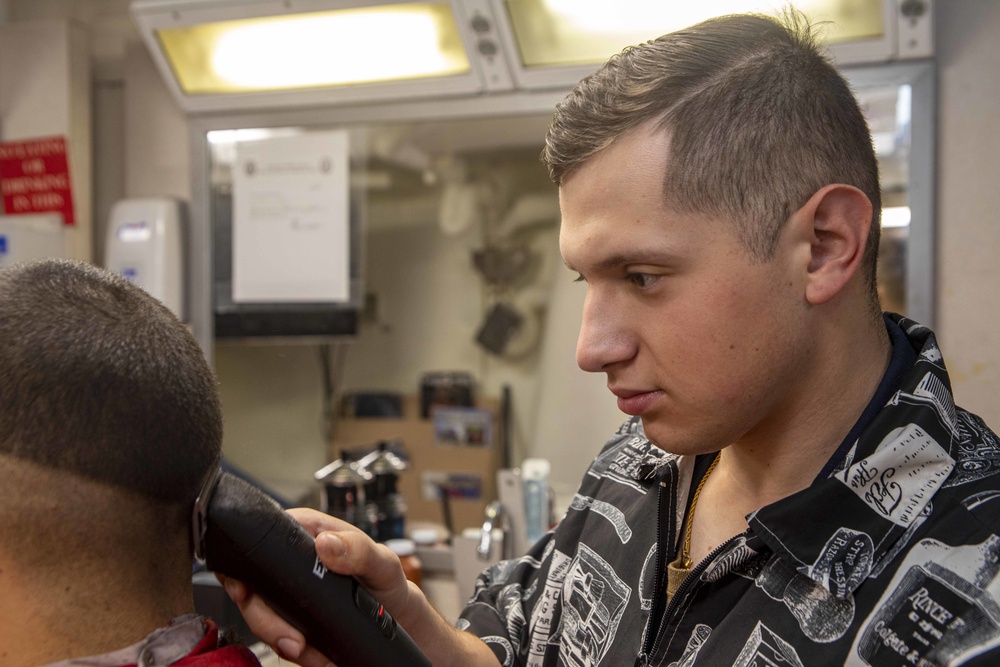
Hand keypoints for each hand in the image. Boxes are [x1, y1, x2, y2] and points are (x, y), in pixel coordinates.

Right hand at [218, 508, 413, 666]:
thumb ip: (358, 550)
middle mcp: (293, 561)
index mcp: (308, 533)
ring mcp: (290, 594)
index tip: (249, 590)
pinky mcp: (294, 620)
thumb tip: (326, 544)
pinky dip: (294, 652)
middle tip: (293, 640)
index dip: (247, 563)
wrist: (398, 619)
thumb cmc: (388, 582)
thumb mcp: (382, 562)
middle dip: (265, 618)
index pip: (263, 538)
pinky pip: (279, 638)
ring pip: (260, 616)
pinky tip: (316, 654)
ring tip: (309, 650)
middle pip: (251, 585)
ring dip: (280, 639)